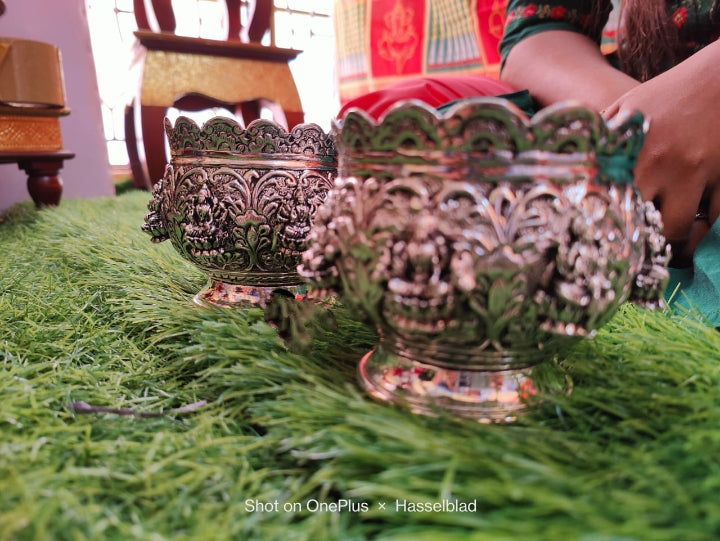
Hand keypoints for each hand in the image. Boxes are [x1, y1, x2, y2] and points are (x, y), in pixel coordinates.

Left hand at [602, 41, 719, 265]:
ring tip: (664, 242)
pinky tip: (693, 224)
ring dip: (673, 240)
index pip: (609, 202)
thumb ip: (602, 140)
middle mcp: (662, 164)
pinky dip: (703, 227)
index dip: (603, 227)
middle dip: (638, 242)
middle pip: (643, 225)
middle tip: (633, 249)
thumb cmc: (667, 96)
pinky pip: (713, 218)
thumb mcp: (626, 111)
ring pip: (681, 230)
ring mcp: (698, 172)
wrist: (719, 79)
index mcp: (632, 151)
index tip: (599, 240)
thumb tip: (569, 164)